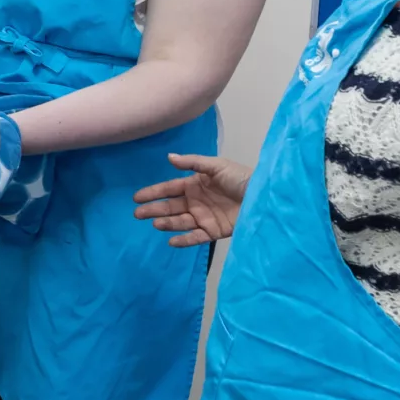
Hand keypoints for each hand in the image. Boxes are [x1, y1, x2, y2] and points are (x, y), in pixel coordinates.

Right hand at [132, 153, 250, 246]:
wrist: (263, 197)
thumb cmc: (240, 178)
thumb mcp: (217, 166)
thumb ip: (192, 163)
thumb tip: (169, 158)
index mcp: (195, 185)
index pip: (169, 189)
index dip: (153, 193)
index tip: (136, 198)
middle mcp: (196, 202)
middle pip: (171, 207)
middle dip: (154, 210)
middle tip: (138, 214)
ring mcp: (204, 217)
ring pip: (180, 222)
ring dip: (167, 223)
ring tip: (155, 223)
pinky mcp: (214, 231)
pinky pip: (195, 237)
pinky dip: (183, 240)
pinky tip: (171, 241)